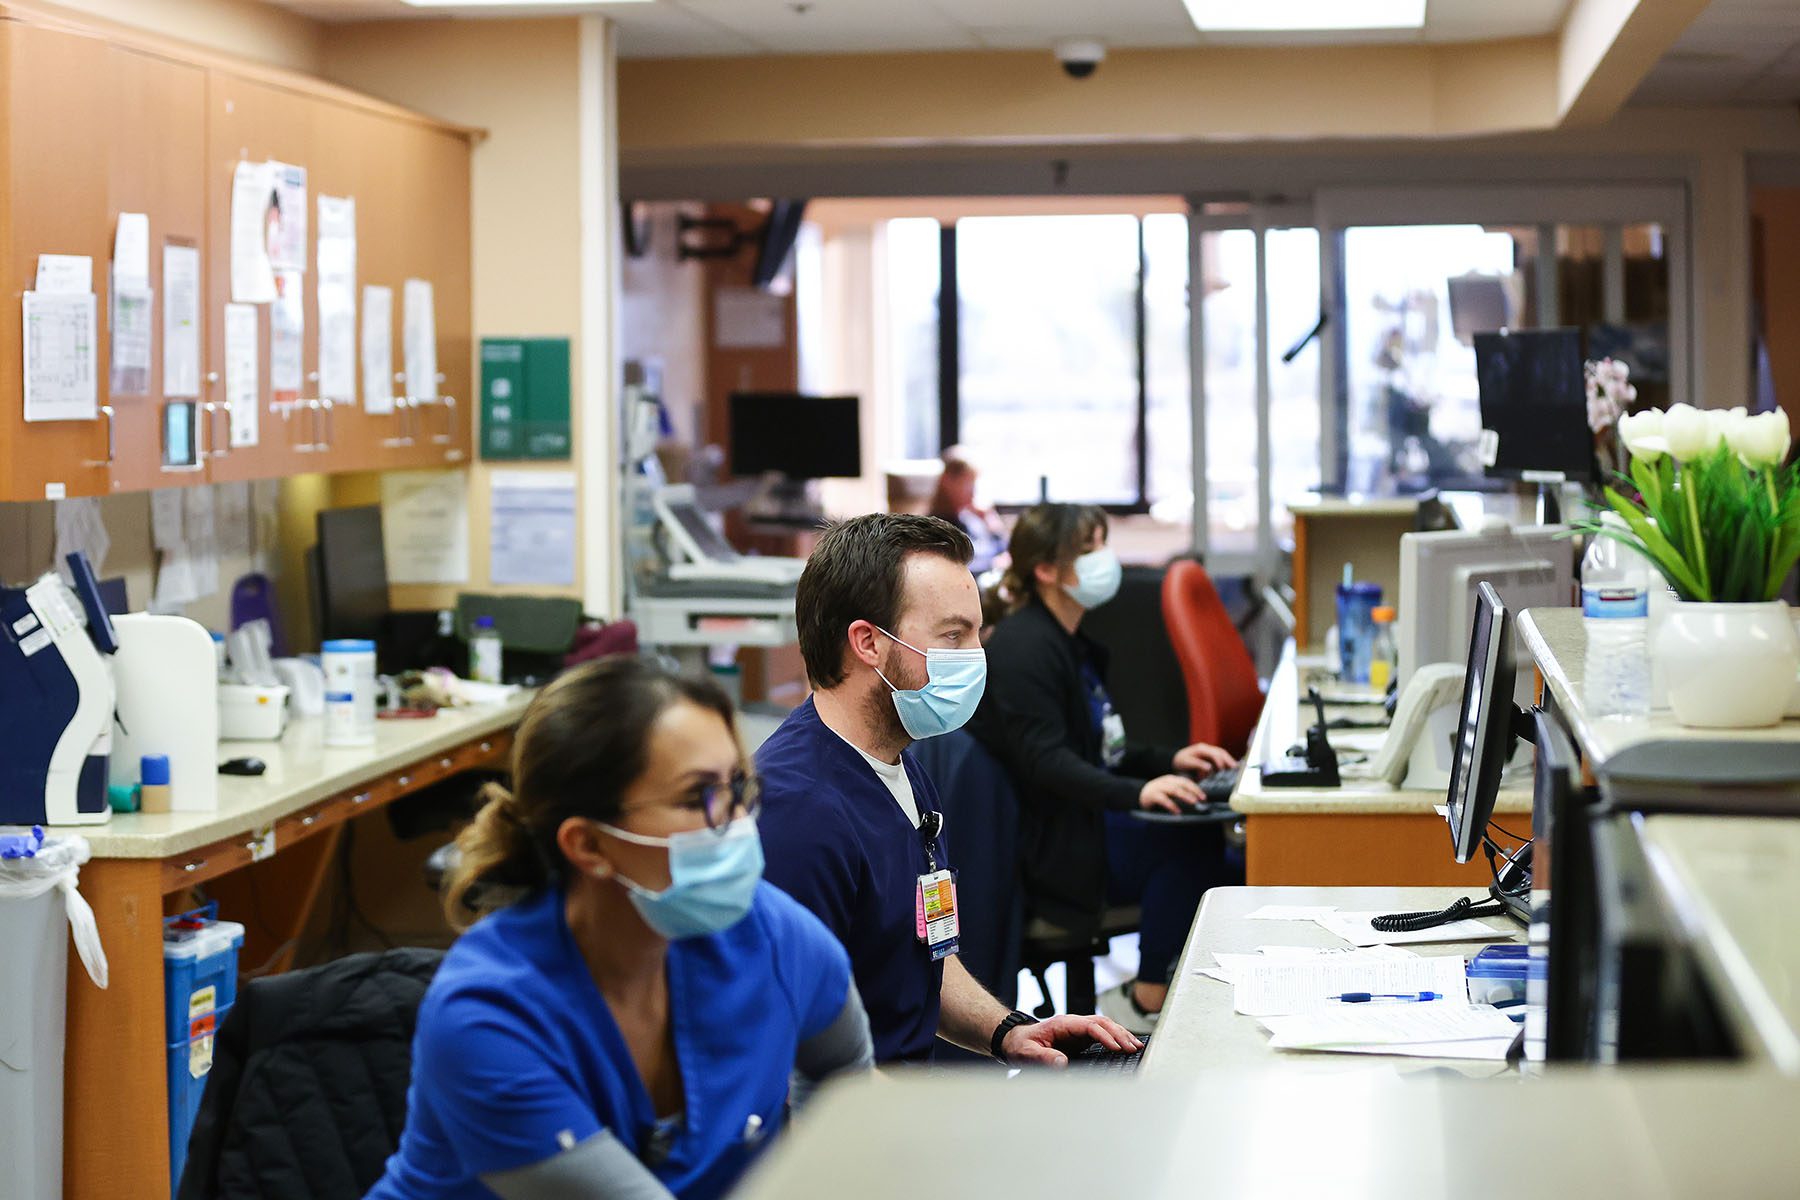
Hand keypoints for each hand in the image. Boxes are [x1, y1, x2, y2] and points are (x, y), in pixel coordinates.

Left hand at [1001, 1013, 1141, 1067]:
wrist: (1014, 1041)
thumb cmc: (1020, 1045)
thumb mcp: (1028, 1053)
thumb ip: (1044, 1057)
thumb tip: (1063, 1064)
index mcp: (1062, 1024)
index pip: (1089, 1026)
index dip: (1105, 1036)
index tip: (1116, 1047)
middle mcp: (1072, 1024)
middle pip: (1101, 1023)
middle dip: (1119, 1034)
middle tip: (1133, 1048)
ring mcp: (1077, 1030)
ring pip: (1104, 1026)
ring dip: (1120, 1034)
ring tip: (1136, 1046)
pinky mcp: (1080, 1038)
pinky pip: (1101, 1034)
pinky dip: (1115, 1038)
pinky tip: (1125, 1046)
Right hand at [1139, 774, 1203, 813]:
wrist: (1138, 796)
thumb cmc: (1157, 795)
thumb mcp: (1169, 791)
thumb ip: (1180, 793)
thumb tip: (1195, 800)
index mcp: (1171, 780)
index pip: (1186, 782)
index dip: (1196, 788)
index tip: (1204, 797)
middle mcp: (1165, 782)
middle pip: (1181, 784)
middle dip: (1193, 791)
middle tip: (1200, 799)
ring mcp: (1158, 787)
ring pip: (1174, 790)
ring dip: (1185, 796)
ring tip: (1193, 803)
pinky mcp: (1151, 795)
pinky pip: (1163, 799)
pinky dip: (1172, 806)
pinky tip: (1177, 812)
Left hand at [1173, 742, 1237, 775]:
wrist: (1174, 760)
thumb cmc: (1180, 761)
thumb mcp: (1186, 762)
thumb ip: (1198, 764)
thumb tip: (1210, 768)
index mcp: (1201, 749)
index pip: (1215, 753)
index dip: (1220, 761)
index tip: (1223, 769)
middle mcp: (1206, 749)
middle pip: (1221, 752)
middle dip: (1229, 760)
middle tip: (1236, 768)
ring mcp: (1207, 752)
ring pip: (1221, 755)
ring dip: (1228, 761)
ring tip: (1234, 769)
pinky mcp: (1208, 757)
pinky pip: (1218, 759)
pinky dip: (1223, 764)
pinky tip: (1227, 770)